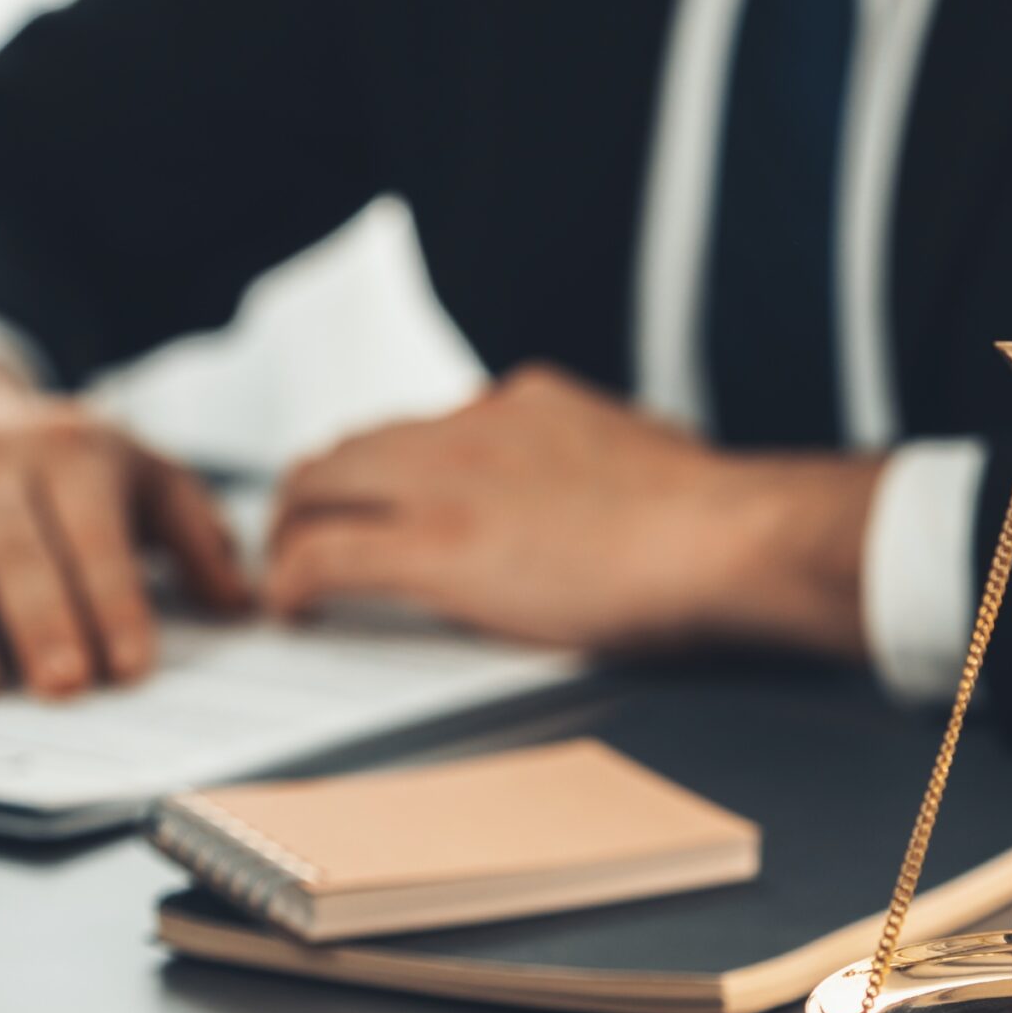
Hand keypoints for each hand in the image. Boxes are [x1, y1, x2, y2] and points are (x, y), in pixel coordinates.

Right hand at [0, 345, 250, 695]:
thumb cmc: (50, 458)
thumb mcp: (135, 470)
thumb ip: (194, 533)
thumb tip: (242, 603)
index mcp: (68, 451)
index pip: (96, 538)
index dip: (114, 603)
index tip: (132, 665)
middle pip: (18, 555)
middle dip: (42, 621)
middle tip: (64, 684)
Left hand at [267, 363, 881, 656]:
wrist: (723, 534)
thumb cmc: (714, 516)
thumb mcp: (650, 450)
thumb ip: (609, 451)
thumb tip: (622, 463)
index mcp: (527, 404)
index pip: (428, 423)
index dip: (392, 468)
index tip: (388, 501)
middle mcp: (471, 427)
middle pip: (352, 443)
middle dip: (318, 492)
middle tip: (306, 536)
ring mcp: (446, 483)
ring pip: (318, 484)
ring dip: (293, 527)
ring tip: (288, 571)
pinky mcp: (434, 547)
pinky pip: (324, 555)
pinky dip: (291, 579)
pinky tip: (291, 608)